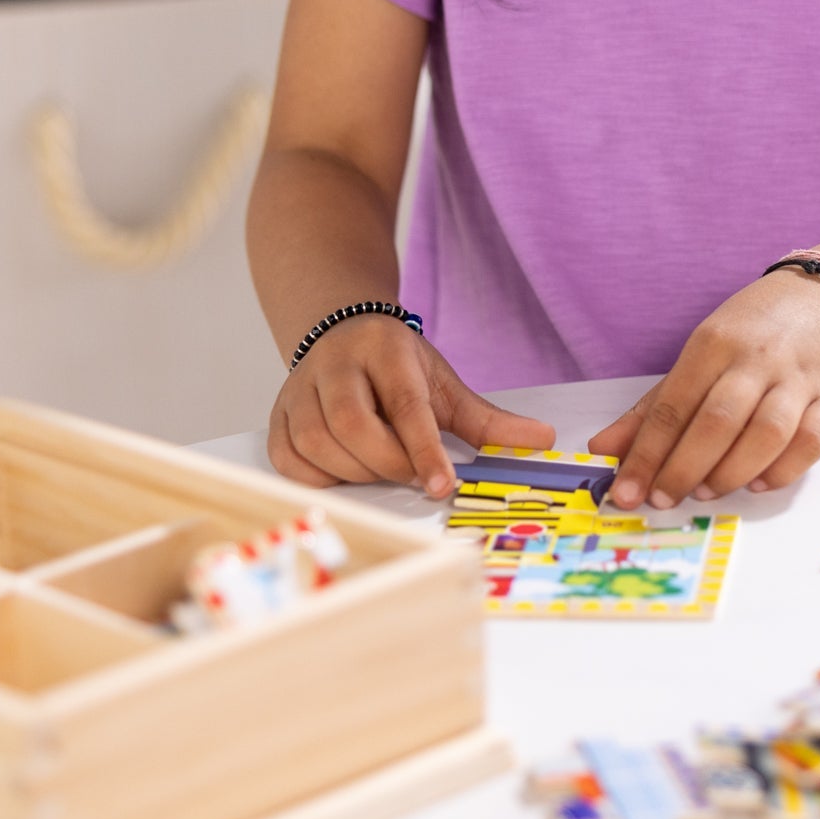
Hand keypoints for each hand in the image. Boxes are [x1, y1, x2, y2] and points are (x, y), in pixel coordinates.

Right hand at [268, 316, 554, 498]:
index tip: (441, 485)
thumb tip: (542, 440)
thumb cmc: (397, 365)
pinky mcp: (277, 416)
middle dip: (390, 463)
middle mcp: (336, 365)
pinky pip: (290, 461)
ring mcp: (298, 390)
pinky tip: (347, 469)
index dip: (423, 450)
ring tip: (384, 468)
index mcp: (385, 349)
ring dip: (358, 472)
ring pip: (319, 446)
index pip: (406, 405)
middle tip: (415, 475)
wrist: (340, 333)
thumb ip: (487, 419)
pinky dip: (320, 478)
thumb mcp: (445, 383)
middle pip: (356, 428)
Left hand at [589, 270, 819, 505]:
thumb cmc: (753, 331)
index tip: (626, 492)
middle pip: (718, 421)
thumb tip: (602, 449)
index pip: (673, 405)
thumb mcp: (700, 354)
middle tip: (663, 498)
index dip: (647, 454)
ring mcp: (799, 378)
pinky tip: (758, 483)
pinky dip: (783, 470)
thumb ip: (654, 407)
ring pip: (767, 433)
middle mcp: (757, 358)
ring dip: (732, 472)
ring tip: (707, 492)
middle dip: (684, 468)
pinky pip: (811, 441)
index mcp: (714, 343)